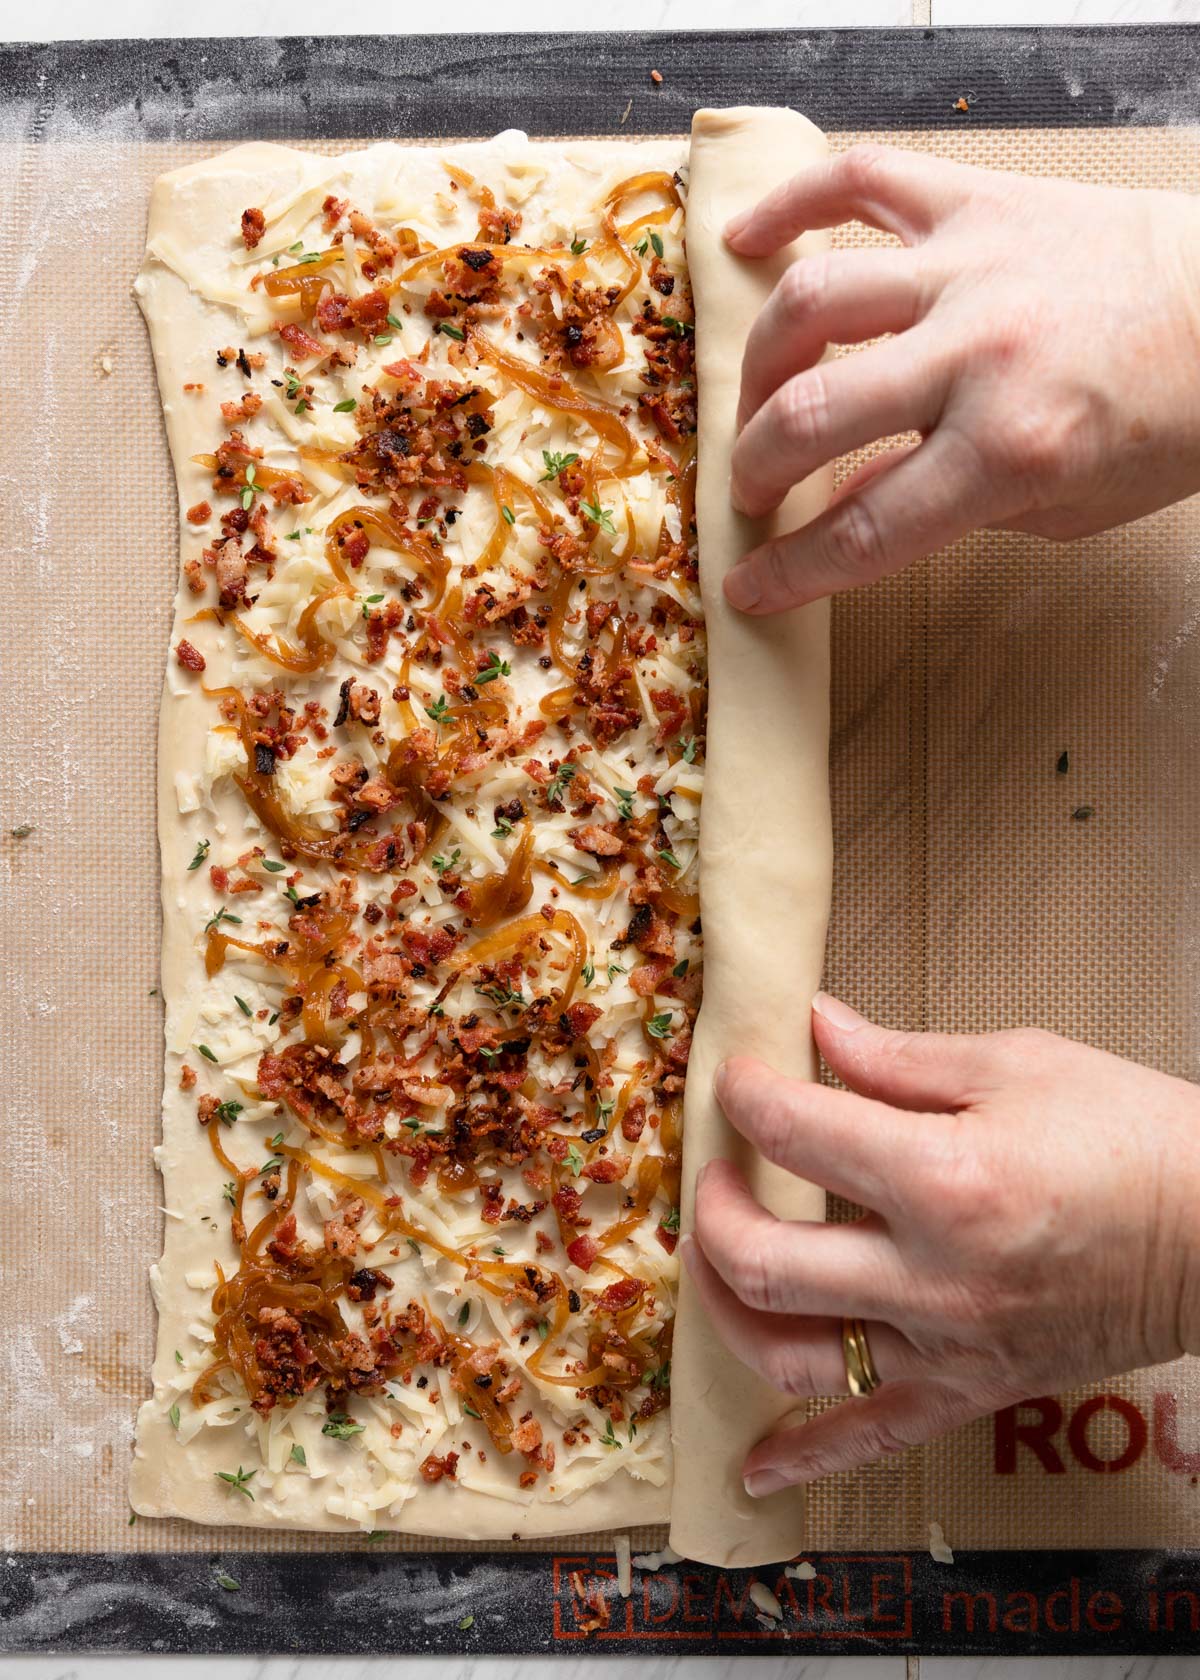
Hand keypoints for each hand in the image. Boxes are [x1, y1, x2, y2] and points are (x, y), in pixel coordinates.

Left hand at [684, 992, 1199, 1496]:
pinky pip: (874, 1439)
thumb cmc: (1134, 1134)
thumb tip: (816, 1025)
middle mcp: (933, 1277)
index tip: (740, 1078)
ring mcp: (949, 1347)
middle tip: (718, 1170)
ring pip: (792, 1357)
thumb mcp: (1017, 1064)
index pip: (797, 1133)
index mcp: (943, 1179)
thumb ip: (898, 1056)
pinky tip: (753, 1470)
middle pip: (763, 1260)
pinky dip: (806, 1458)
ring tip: (714, 1263)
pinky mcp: (974, 1391)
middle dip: (714, 1208)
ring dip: (728, 1311)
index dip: (748, 1095)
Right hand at [722, 144, 1199, 612]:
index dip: (789, 571)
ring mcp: (974, 268)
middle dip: (758, 470)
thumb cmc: (1168, 418)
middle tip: (754, 489)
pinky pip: (862, 183)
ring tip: (755, 396)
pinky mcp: (982, 202)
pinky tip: (750, 244)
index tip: (749, 586)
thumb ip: (952, 507)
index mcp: (1011, 449)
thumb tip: (847, 502)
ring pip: (814, 302)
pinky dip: (792, 205)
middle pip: (813, 418)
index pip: (862, 531)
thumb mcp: (1064, 504)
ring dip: (762, 363)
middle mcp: (982, 355)